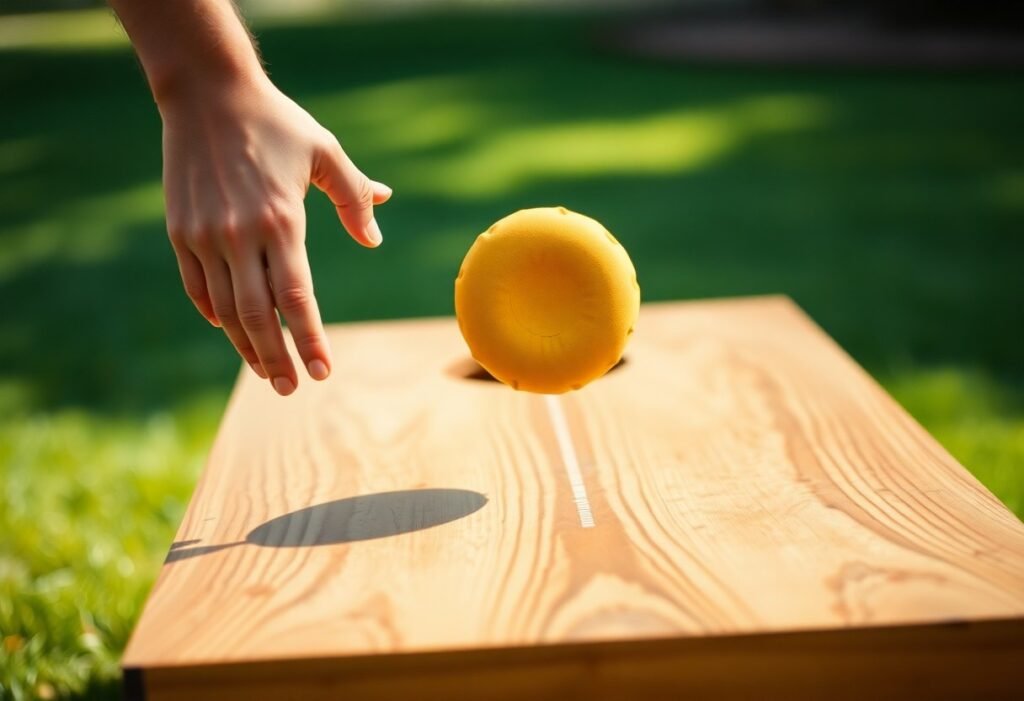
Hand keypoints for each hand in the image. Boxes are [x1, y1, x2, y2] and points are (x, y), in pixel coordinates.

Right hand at [160, 74, 390, 394]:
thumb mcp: (325, 152)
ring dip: (246, 345)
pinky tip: (230, 330)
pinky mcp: (181, 231)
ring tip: (267, 371)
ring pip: (225, 308)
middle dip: (278, 357)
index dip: (310, 339)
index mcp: (281, 221)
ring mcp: (205, 236)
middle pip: (257, 315)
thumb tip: (375, 237)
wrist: (207, 93)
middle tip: (294, 387)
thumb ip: (353, 197)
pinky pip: (197, 286)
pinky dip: (214, 313)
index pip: (296, 298)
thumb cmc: (276, 122)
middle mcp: (239, 235)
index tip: (323, 371)